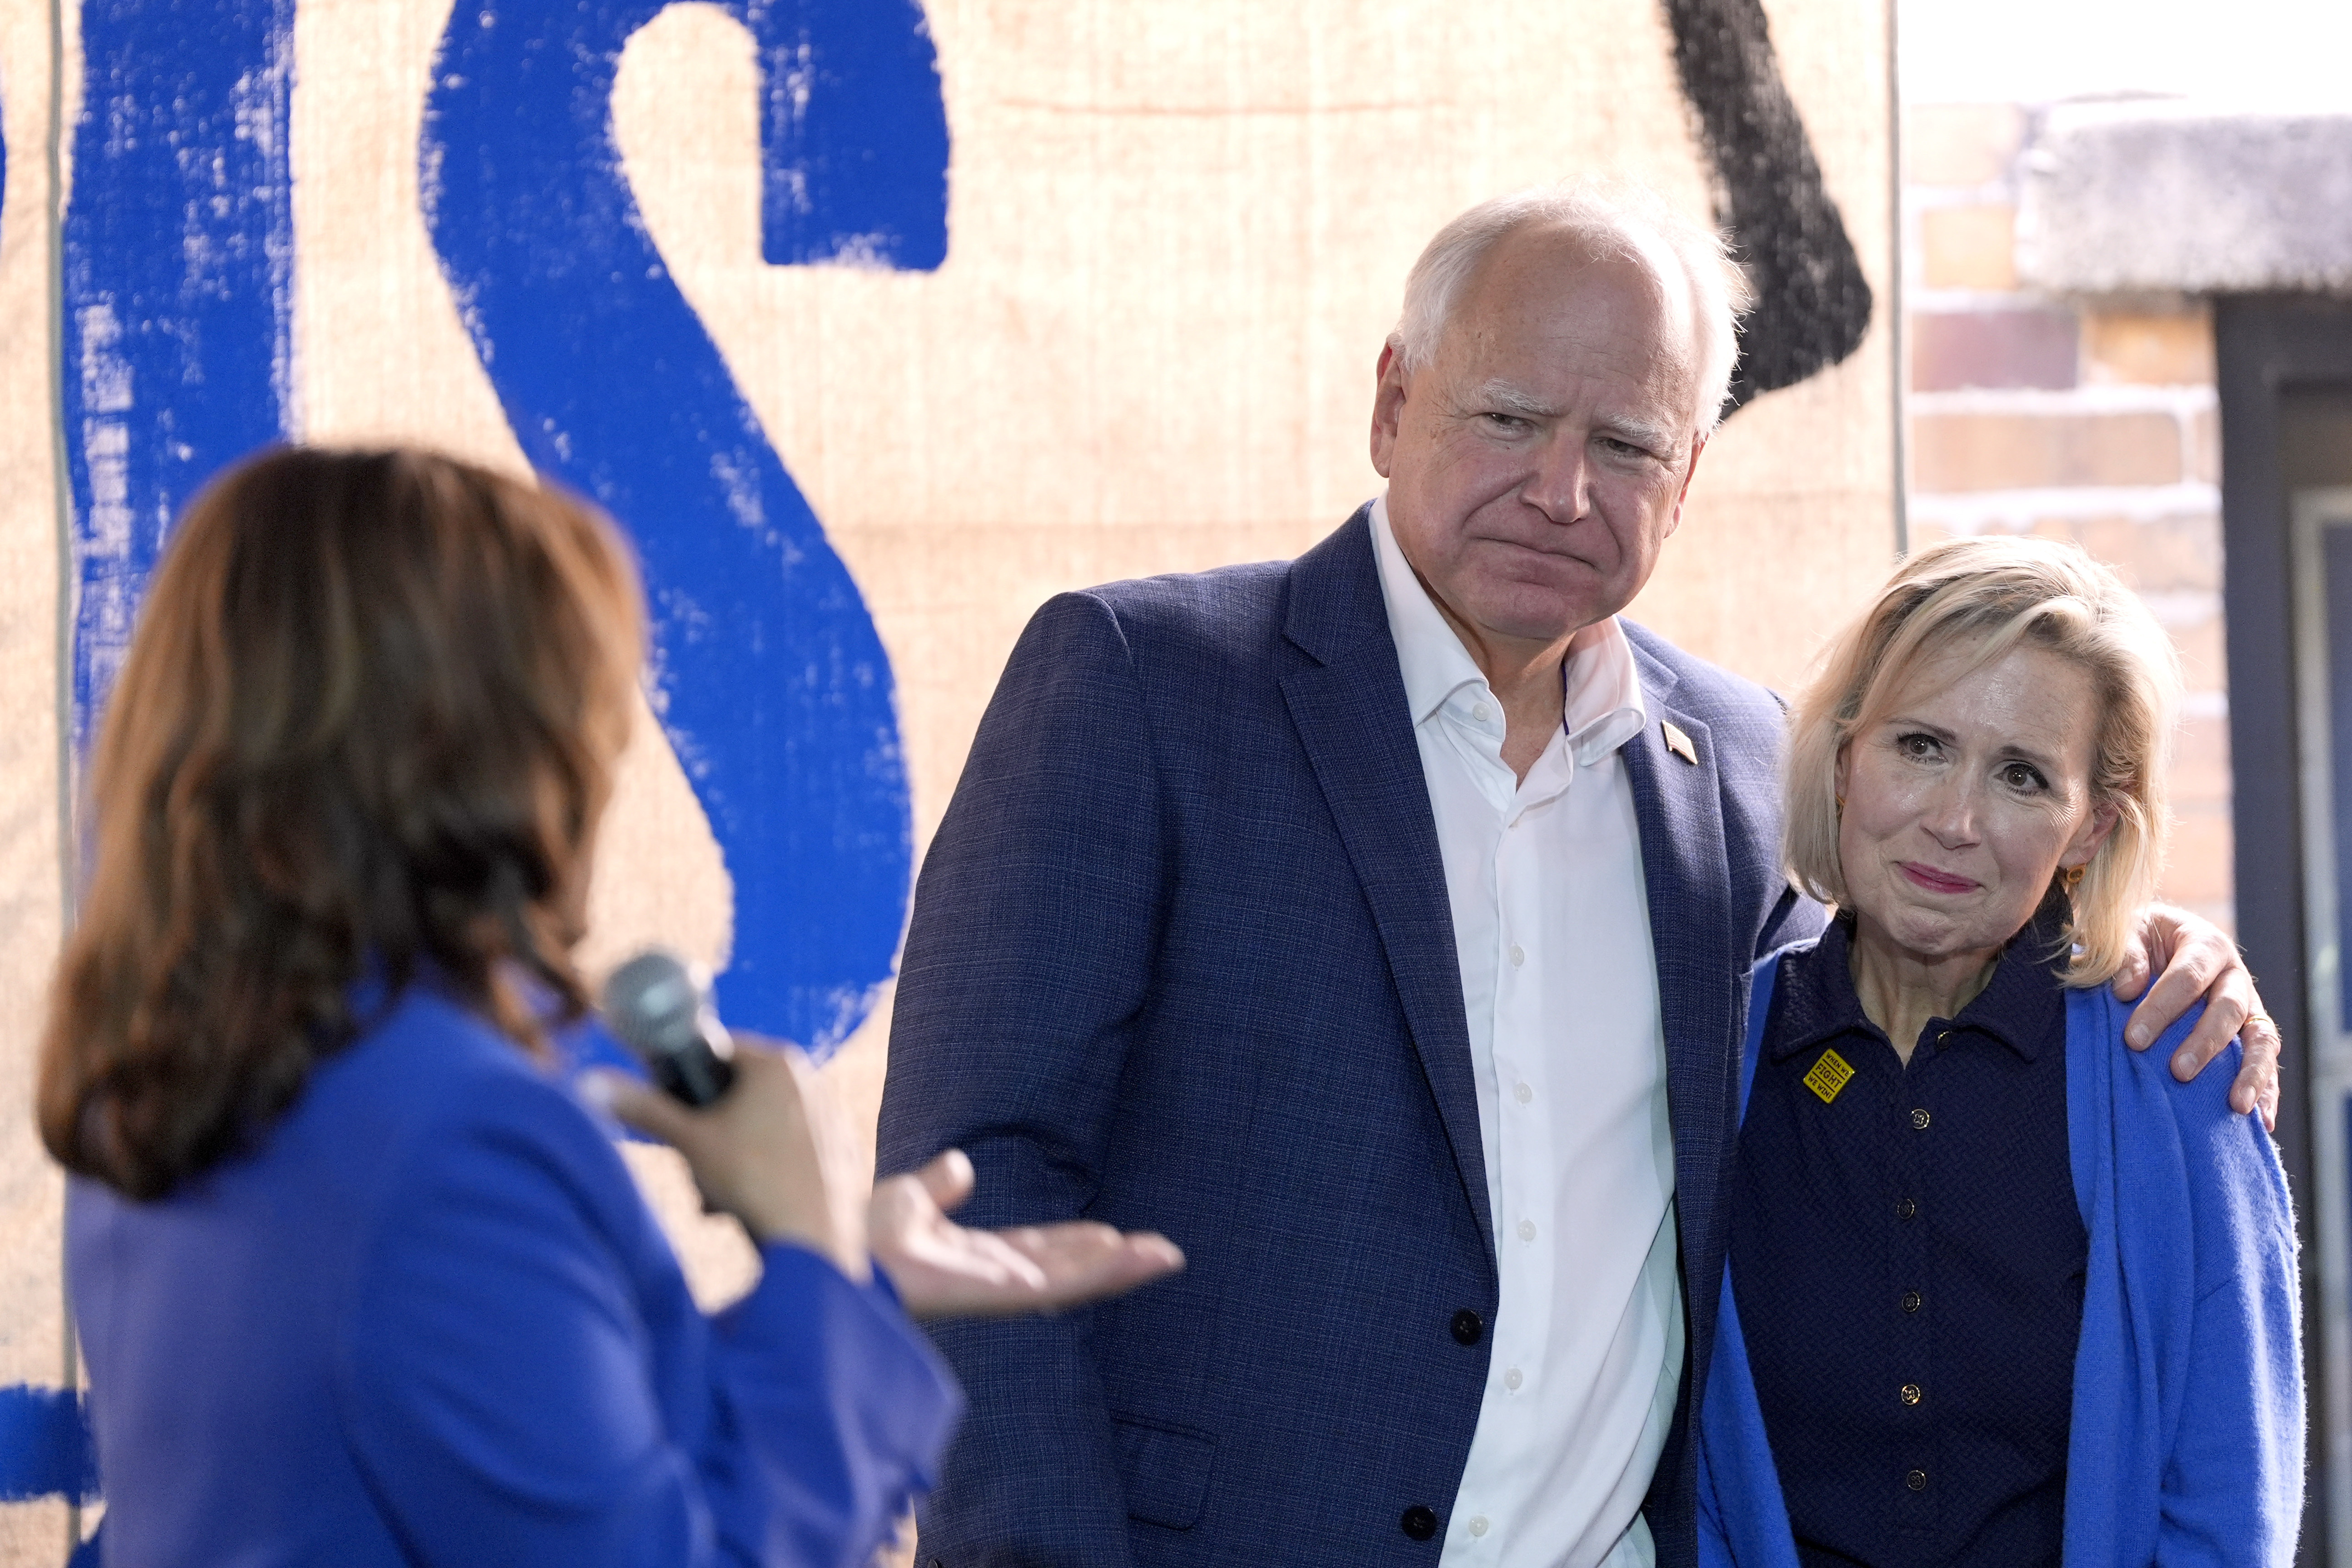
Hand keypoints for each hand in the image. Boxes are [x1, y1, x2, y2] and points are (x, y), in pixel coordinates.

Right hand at [586, 1037, 869, 1281]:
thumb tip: (589, 1081)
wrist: (815, 1240)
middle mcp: (811, 1080)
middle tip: (696, 1168)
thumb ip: (643, 1108)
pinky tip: (752, 1207)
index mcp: (778, 1062)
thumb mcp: (689, 1141)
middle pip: (737, 1095)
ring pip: (759, 1129)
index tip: (672, 1113)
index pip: (716, 1051)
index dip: (685, 1080)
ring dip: (729, 1161)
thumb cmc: (752, 1181)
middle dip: (708, 1133)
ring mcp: (829, 1117)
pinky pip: (786, 1153)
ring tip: (719, 1198)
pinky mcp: (838, 1153)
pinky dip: (763, 1174)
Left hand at [870, 1150, 1183, 1320]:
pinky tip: (1135, 1259)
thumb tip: (961, 1165)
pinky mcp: (1000, 1293)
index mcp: (973, 1258)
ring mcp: (998, 1290)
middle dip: (1113, 1260)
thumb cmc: (855, 1236)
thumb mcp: (908, 1198)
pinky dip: (1102, 1272)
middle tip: (1162, 1251)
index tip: (1117, 1234)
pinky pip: (1061, 1284)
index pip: (1039, 1251)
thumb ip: (938, 1186)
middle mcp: (991, 1279)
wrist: (835, 1252)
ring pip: (1073, 1280)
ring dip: (1121, 1267)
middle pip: (1066, 1268)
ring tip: (1166, 1255)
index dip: (1077, 1242)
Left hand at [2112, 905, 2279, 1129]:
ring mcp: (2248, 1005)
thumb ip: (2126, 956)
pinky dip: (2265, 1089)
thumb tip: (2127, 989)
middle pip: (2229, 1009)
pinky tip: (2262, 1120)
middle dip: (2205, 1042)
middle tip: (2178, 1072)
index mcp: (2205, 944)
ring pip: (2260, 1039)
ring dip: (2250, 1072)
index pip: (2188, 977)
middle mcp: (2233, 975)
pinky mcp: (2250, 1032)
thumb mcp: (2128, 932)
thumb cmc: (2140, 938)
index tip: (2133, 1039)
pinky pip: (2265, 1062)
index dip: (2162, 1007)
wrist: (2158, 938)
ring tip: (2236, 1105)